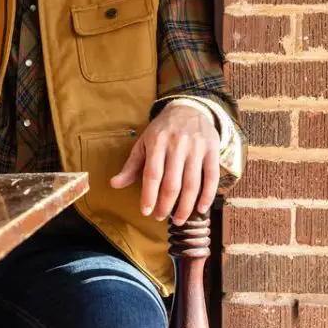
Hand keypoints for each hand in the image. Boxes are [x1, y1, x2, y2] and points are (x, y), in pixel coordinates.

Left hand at [109, 103, 219, 225]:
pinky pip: (212, 178)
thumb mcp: (144, 143)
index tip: (146, 211)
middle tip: (160, 217)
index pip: (152, 174)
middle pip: (172, 183)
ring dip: (185, 206)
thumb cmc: (162, 130)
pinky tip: (200, 209)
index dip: (149, 195)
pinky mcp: (212, 151)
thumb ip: (131, 165)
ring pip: (192, 184)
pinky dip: (207, 196)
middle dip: (166, 205)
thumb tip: (114, 184)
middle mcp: (177, 145)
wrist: (189, 108)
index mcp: (157, 142)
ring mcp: (196, 148)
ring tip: (178, 219)